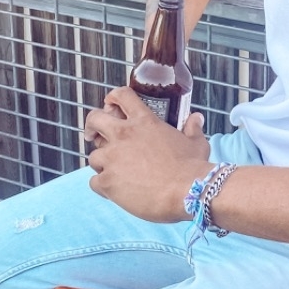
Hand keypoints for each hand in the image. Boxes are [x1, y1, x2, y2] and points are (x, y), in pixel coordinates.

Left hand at [84, 86, 211, 221]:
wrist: (187, 192)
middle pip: (95, 119)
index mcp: (144, 122)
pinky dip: (102, 186)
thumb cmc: (192, 167)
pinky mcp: (108, 181)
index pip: (122, 96)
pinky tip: (115, 191)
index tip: (110, 105)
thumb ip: (192, 129)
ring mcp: (113, 158)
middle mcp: (124, 135)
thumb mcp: (196, 143)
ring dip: (101, 163)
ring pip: (93, 156)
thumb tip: (196, 118)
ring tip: (114, 172)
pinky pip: (94, 182)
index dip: (113, 98)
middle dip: (92, 126)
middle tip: (95, 135)